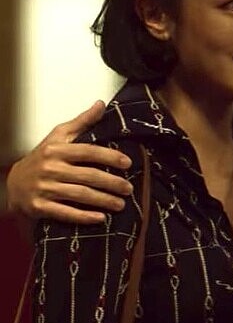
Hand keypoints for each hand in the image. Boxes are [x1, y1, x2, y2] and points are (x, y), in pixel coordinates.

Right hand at [7, 101, 133, 223]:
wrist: (13, 182)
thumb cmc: (42, 157)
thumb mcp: (59, 136)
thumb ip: (82, 122)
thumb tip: (101, 104)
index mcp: (57, 150)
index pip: (88, 152)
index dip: (110, 157)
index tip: (128, 163)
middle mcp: (50, 168)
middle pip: (88, 176)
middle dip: (112, 183)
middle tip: (129, 189)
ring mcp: (44, 188)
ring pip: (80, 195)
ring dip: (103, 201)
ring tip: (121, 204)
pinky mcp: (39, 207)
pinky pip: (65, 213)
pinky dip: (84, 217)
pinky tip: (100, 218)